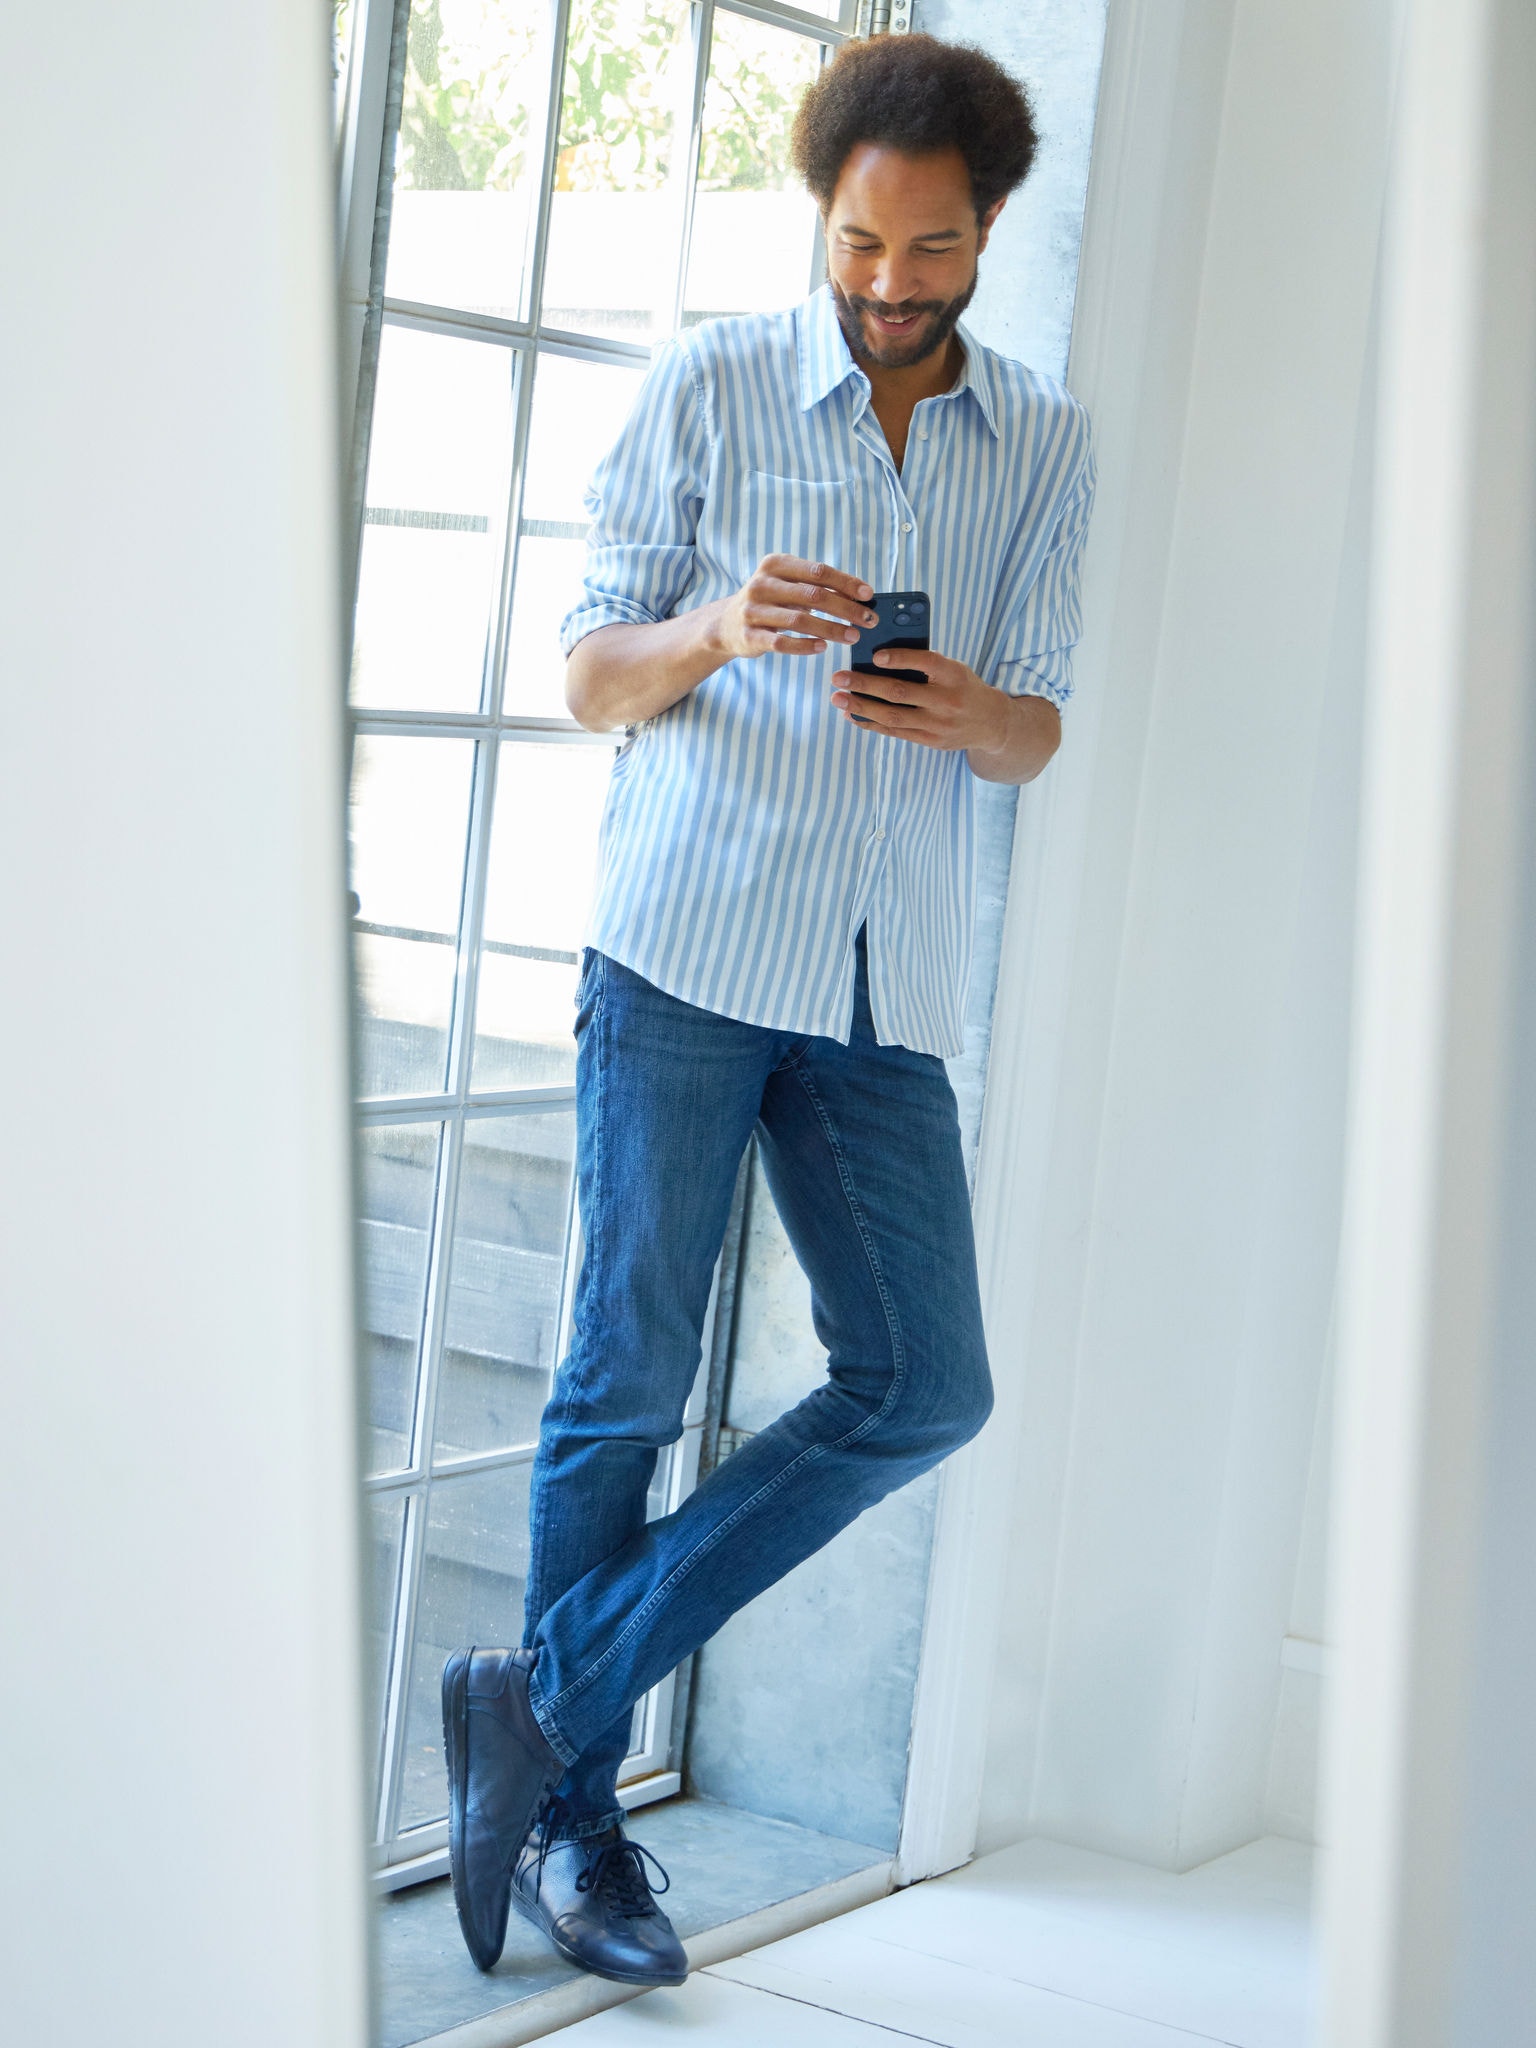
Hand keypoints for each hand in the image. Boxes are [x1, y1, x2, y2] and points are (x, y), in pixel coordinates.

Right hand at [711, 555, 877, 662]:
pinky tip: (823, 648)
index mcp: (776, 565)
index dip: (846, 583)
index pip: (818, 571)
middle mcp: (762, 584)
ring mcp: (753, 611)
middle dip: (846, 609)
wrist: (727, 624)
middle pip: (813, 596)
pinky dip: (805, 646)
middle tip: (868, 620)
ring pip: (800, 621)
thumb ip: (817, 586)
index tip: (868, 595)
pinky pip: (782, 643)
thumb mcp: (788, 585)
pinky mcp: (750, 636)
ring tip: (853, 636)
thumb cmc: (770, 602)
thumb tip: (860, 596)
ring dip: (831, 629)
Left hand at [830, 647, 1010, 755]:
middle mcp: (946, 700)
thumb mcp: (954, 669)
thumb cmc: (963, 687)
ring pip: (892, 716)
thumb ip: (924, 664)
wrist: (990, 723)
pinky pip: (894, 731)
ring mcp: (937, 724)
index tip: (874, 656)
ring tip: (838, 698)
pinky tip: (852, 714)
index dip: (899, 658)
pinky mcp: (929, 740)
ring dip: (861, 707)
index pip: (926, 662)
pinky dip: (871, 723)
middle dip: (865, 685)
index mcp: (954, 674)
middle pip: (900, 692)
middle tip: (839, 677)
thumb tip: (879, 658)